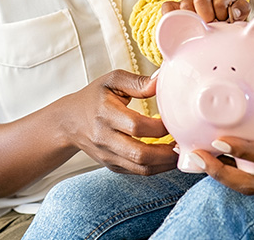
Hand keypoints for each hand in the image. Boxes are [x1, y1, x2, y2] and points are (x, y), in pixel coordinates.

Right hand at [61, 70, 177, 175]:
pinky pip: (138, 172)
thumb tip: (161, 80)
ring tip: (180, 151)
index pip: (136, 126)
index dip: (159, 127)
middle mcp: (104, 138)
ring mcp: (108, 155)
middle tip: (184, 142)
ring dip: (165, 163)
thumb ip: (137, 82)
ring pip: (141, 168)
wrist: (69, 122)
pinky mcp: (112, 166)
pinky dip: (157, 168)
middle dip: (167, 151)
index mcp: (105, 114)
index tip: (175, 120)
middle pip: (139, 153)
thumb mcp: (112, 81)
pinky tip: (168, 157)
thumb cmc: (94, 97)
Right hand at [161, 0, 249, 22]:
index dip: (222, 14)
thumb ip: (241, 10)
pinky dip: (170, 15)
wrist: (216, 30)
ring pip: (185, 6)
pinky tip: (179, 24)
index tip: (224, 23)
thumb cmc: (228, 21)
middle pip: (200, 1)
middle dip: (207, 16)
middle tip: (210, 26)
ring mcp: (187, 2)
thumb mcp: (240, 13)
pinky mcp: (175, 10)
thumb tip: (233, 13)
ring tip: (199, 29)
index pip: (219, 1)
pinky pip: (167, 8)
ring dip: (192, 19)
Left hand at [189, 59, 253, 193]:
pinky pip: (250, 185)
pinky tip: (208, 160)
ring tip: (195, 157)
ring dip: (220, 176)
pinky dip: (229, 175)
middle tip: (198, 154)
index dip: (243, 151)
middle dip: (222, 173)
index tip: (219, 140)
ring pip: (248, 189)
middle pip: (252, 185)